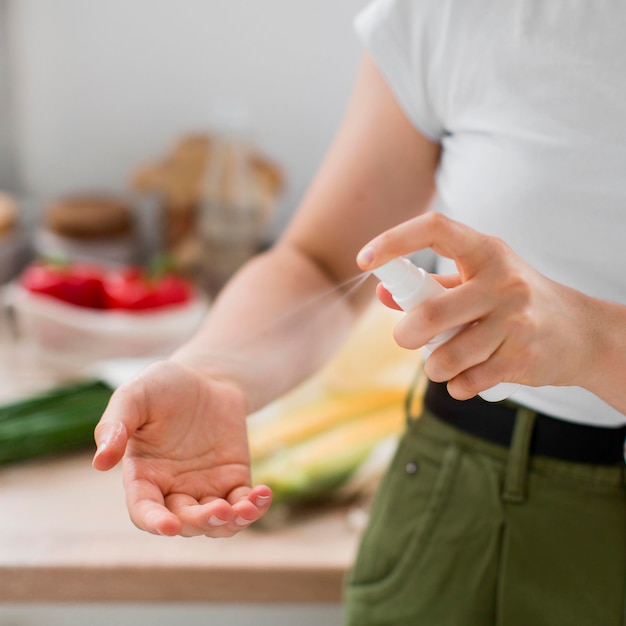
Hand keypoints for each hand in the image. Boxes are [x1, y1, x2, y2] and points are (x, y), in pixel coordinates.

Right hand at [92, 360, 271, 536]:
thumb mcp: (135, 395)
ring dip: (231, 522)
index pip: (144, 510)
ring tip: (246, 508)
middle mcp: (172, 489)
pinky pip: (242, 503)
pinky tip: (264, 494)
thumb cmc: (163, 386)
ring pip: (215, 522)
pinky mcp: (232, 481)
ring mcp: (204, 488)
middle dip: (201, 521)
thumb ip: (116, 424)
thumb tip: (100, 463)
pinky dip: (254, 506)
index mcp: (143, 475)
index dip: (154, 522)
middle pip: (184, 521)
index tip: (169, 526)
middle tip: (219, 509)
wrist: (206, 379)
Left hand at [356, 212, 594, 398]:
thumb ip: (431, 286)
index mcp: (486, 252)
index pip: (436, 229)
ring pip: (446, 357)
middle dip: (406, 335)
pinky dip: (457, 385)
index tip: (364, 259)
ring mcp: (516, 321)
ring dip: (434, 366)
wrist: (582, 333)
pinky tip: (467, 376)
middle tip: (406, 338)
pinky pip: (468, 381)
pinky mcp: (523, 357)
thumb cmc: (515, 300)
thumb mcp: (478, 280)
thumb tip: (382, 293)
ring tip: (442, 361)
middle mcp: (503, 282)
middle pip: (430, 314)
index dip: (394, 240)